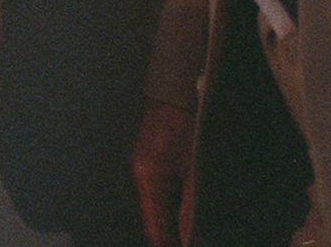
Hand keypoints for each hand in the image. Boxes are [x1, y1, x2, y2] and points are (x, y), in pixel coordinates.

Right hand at [131, 98, 195, 246]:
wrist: (170, 99)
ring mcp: (138, 169)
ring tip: (180, 234)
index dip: (166, 244)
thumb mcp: (193, 172)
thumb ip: (189, 205)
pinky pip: (150, 194)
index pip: (155, 226)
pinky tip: (175, 212)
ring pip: (150, 207)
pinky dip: (162, 207)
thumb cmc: (186, 133)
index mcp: (150, 181)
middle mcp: (139, 178)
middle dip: (164, 236)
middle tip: (183, 243)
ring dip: (164, 222)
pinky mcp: (143, 163)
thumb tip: (189, 234)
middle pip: (149, 219)